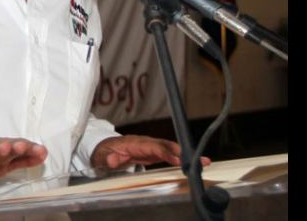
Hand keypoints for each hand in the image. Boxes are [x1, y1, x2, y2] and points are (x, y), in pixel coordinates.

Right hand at [0, 137, 47, 182]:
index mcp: (2, 150)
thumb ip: (24, 159)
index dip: (29, 149)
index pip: (17, 148)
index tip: (42, 151)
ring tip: (4, 147)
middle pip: (2, 148)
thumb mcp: (5, 161)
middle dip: (13, 147)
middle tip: (23, 146)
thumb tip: (44, 154)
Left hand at [91, 135, 211, 171]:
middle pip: (167, 145)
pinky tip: (195, 163)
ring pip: (171, 149)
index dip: (166, 152)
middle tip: (199, 160)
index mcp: (135, 143)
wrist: (105, 149)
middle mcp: (146, 143)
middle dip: (183, 152)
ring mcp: (151, 147)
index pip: (153, 147)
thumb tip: (112, 159)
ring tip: (204, 161)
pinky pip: (170, 154)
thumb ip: (108, 159)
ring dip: (187, 155)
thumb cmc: (105, 152)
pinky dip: (182, 158)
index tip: (178, 159)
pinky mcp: (154, 153)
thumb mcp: (103, 157)